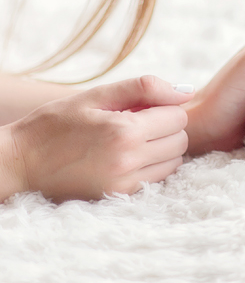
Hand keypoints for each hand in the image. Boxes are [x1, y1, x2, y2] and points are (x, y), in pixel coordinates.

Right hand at [1, 76, 192, 201]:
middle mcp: (128, 160)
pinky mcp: (118, 196)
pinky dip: (152, 167)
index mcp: (124, 130)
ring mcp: (124, 183)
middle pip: (181, 140)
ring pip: (174, 162)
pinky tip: (129, 158)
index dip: (165, 108)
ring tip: (132, 141)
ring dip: (162, 149)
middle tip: (138, 123)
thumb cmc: (55, 124)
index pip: (178, 117)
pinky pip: (156, 180)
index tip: (143, 108)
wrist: (19, 164)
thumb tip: (185, 92)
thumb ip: (144, 88)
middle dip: (166, 128)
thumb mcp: (95, 96)